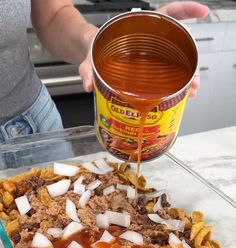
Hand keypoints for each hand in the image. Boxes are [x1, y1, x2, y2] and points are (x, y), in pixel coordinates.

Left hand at [79, 1, 208, 93]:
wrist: (89, 56)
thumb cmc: (93, 48)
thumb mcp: (89, 56)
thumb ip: (87, 69)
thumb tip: (88, 84)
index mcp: (139, 29)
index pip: (169, 14)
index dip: (187, 11)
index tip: (202, 11)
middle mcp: (149, 42)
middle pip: (178, 46)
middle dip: (191, 63)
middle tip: (194, 80)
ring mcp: (151, 57)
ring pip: (175, 64)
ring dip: (186, 78)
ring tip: (190, 91)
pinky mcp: (149, 70)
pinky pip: (167, 76)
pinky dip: (176, 86)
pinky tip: (180, 94)